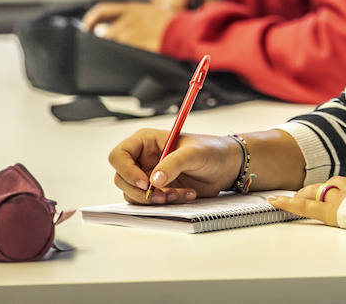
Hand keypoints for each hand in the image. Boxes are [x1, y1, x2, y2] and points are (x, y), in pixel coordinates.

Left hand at [82, 0, 176, 50]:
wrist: (184, 31)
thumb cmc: (171, 23)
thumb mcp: (150, 12)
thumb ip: (131, 18)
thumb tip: (114, 28)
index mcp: (131, 8)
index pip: (102, 10)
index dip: (91, 19)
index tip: (87, 27)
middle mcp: (128, 19)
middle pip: (106, 32)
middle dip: (103, 41)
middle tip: (104, 47)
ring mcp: (132, 34)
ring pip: (114, 44)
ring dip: (114, 50)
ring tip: (121, 55)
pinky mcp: (137, 47)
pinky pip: (123, 55)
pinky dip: (122, 58)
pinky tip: (128, 61)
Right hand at [108, 131, 242, 204]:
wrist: (226, 167)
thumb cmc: (211, 150)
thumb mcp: (194, 153)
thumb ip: (173, 163)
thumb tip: (154, 180)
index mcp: (146, 141)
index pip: (119, 155)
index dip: (126, 170)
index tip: (144, 182)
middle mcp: (143, 158)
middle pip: (122, 179)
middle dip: (141, 191)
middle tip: (163, 195)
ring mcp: (148, 176)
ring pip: (134, 195)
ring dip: (155, 199)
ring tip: (180, 194)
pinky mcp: (157, 191)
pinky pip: (149, 203)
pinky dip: (165, 203)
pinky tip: (185, 195)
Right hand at [269, 176, 345, 226]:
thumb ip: (341, 221)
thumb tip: (342, 225)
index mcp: (331, 210)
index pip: (304, 207)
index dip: (288, 203)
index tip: (273, 200)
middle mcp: (338, 195)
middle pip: (315, 191)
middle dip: (305, 192)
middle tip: (297, 195)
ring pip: (335, 182)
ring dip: (330, 186)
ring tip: (328, 189)